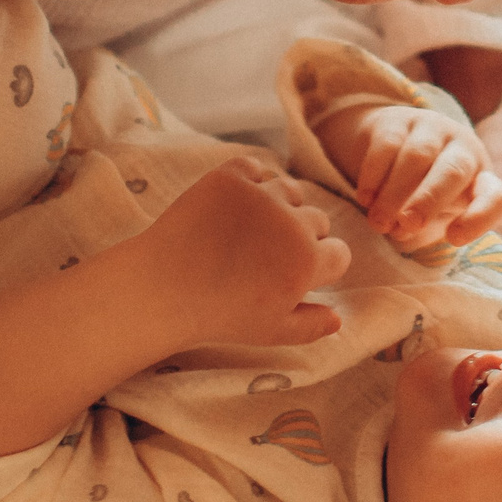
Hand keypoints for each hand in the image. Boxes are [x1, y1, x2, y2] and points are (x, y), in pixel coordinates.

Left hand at [144, 158, 350, 347]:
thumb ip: (311, 326)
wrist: (162, 287)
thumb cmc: (218, 315)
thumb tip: (338, 319)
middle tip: (269, 255)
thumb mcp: (271, 332)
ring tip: (253, 228)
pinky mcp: (230, 177)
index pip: (339, 253)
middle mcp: (292, 222)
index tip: (298, 274)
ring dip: (281, 207)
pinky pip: (256, 168)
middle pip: (318, 220)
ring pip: (290, 191)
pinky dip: (251, 182)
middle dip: (303, 237)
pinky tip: (237, 205)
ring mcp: (261, 194)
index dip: (321, 267)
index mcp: (308, 261)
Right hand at [323, 103, 501, 250]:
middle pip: (454, 171)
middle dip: (430, 200)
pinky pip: (387, 145)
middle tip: (407, 225)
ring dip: (395, 193)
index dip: (480, 217)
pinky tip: (365, 199)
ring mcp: (432, 128)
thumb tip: (403, 231)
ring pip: (417, 157)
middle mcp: (462, 148)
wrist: (391, 141)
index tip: (454, 238)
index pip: (495, 196)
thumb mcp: (437, 211)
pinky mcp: (398, 119)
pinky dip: (375, 175)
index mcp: (480, 178)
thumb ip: (426, 227)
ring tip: (379, 223)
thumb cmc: (422, 189)